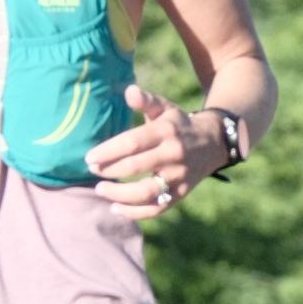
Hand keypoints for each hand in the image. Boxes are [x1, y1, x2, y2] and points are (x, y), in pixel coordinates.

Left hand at [87, 86, 214, 223]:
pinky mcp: (181, 194)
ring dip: (119, 194)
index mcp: (166, 132)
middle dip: (109, 170)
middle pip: (136, 167)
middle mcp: (173, 155)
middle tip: (92, 170)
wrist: (213, 143)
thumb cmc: (179, 125)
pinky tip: (115, 208)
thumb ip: (147, 101)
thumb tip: (129, 91)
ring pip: (146, 192)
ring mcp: (178, 177)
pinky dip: (135, 213)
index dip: (109, 151)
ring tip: (100, 190)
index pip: (133, 142)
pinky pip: (157, 209)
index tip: (89, 157)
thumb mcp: (166, 108)